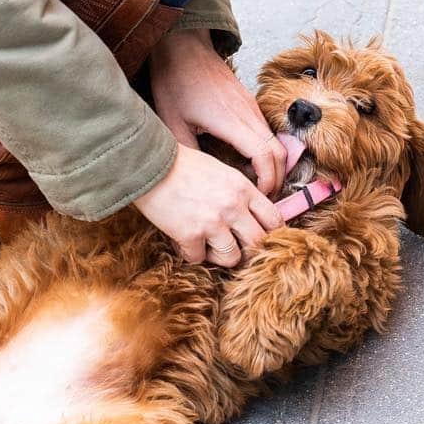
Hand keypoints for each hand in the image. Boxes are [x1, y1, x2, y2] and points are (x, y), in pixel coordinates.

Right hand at [133, 143, 282, 267]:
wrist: (149, 165)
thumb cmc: (181, 165)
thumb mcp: (220, 170)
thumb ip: (239, 191)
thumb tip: (250, 215)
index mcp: (243, 188)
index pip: (274, 219)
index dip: (269, 232)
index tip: (257, 235)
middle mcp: (233, 206)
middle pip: (258, 242)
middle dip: (248, 249)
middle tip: (234, 246)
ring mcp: (212, 222)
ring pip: (232, 257)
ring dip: (219, 255)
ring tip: (207, 245)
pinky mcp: (190, 235)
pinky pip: (198, 258)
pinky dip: (191, 253)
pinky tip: (183, 242)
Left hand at [149, 28, 286, 195]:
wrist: (182, 45)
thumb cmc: (174, 82)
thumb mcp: (172, 124)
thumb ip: (188, 155)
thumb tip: (196, 182)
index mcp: (232, 121)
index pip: (265, 157)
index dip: (267, 182)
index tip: (257, 197)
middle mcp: (249, 114)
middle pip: (279, 153)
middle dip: (276, 180)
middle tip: (261, 199)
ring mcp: (251, 107)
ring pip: (275, 142)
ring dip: (272, 166)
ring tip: (255, 186)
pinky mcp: (248, 103)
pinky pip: (266, 132)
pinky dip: (265, 152)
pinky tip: (247, 164)